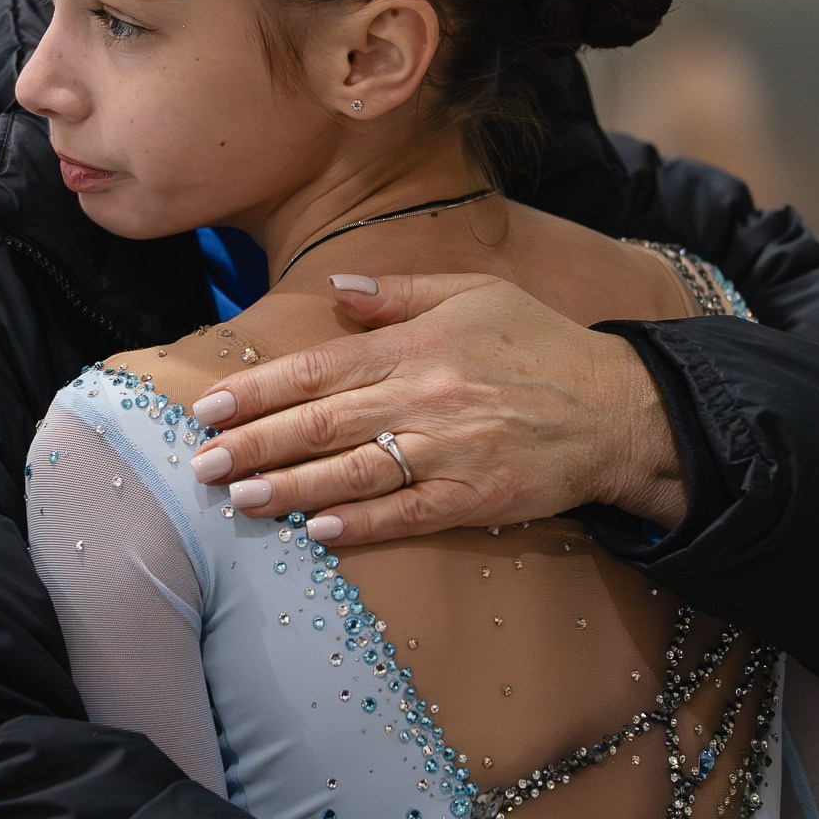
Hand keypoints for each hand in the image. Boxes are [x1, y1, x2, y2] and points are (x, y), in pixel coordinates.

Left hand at [186, 274, 686, 545]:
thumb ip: (398, 291)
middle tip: (200, 465)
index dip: (258, 389)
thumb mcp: (472, 294)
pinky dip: (359, 524)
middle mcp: (422, 395)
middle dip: (253, 444)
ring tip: (237, 500)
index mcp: (414, 345)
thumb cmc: (541, 347)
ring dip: (287, 488)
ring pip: (351, 472)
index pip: (317, 368)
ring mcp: (448, 449)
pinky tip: (317, 532)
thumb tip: (338, 286)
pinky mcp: (475, 495)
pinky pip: (406, 514)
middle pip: (320, 423)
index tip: (211, 407)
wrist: (617, 406)